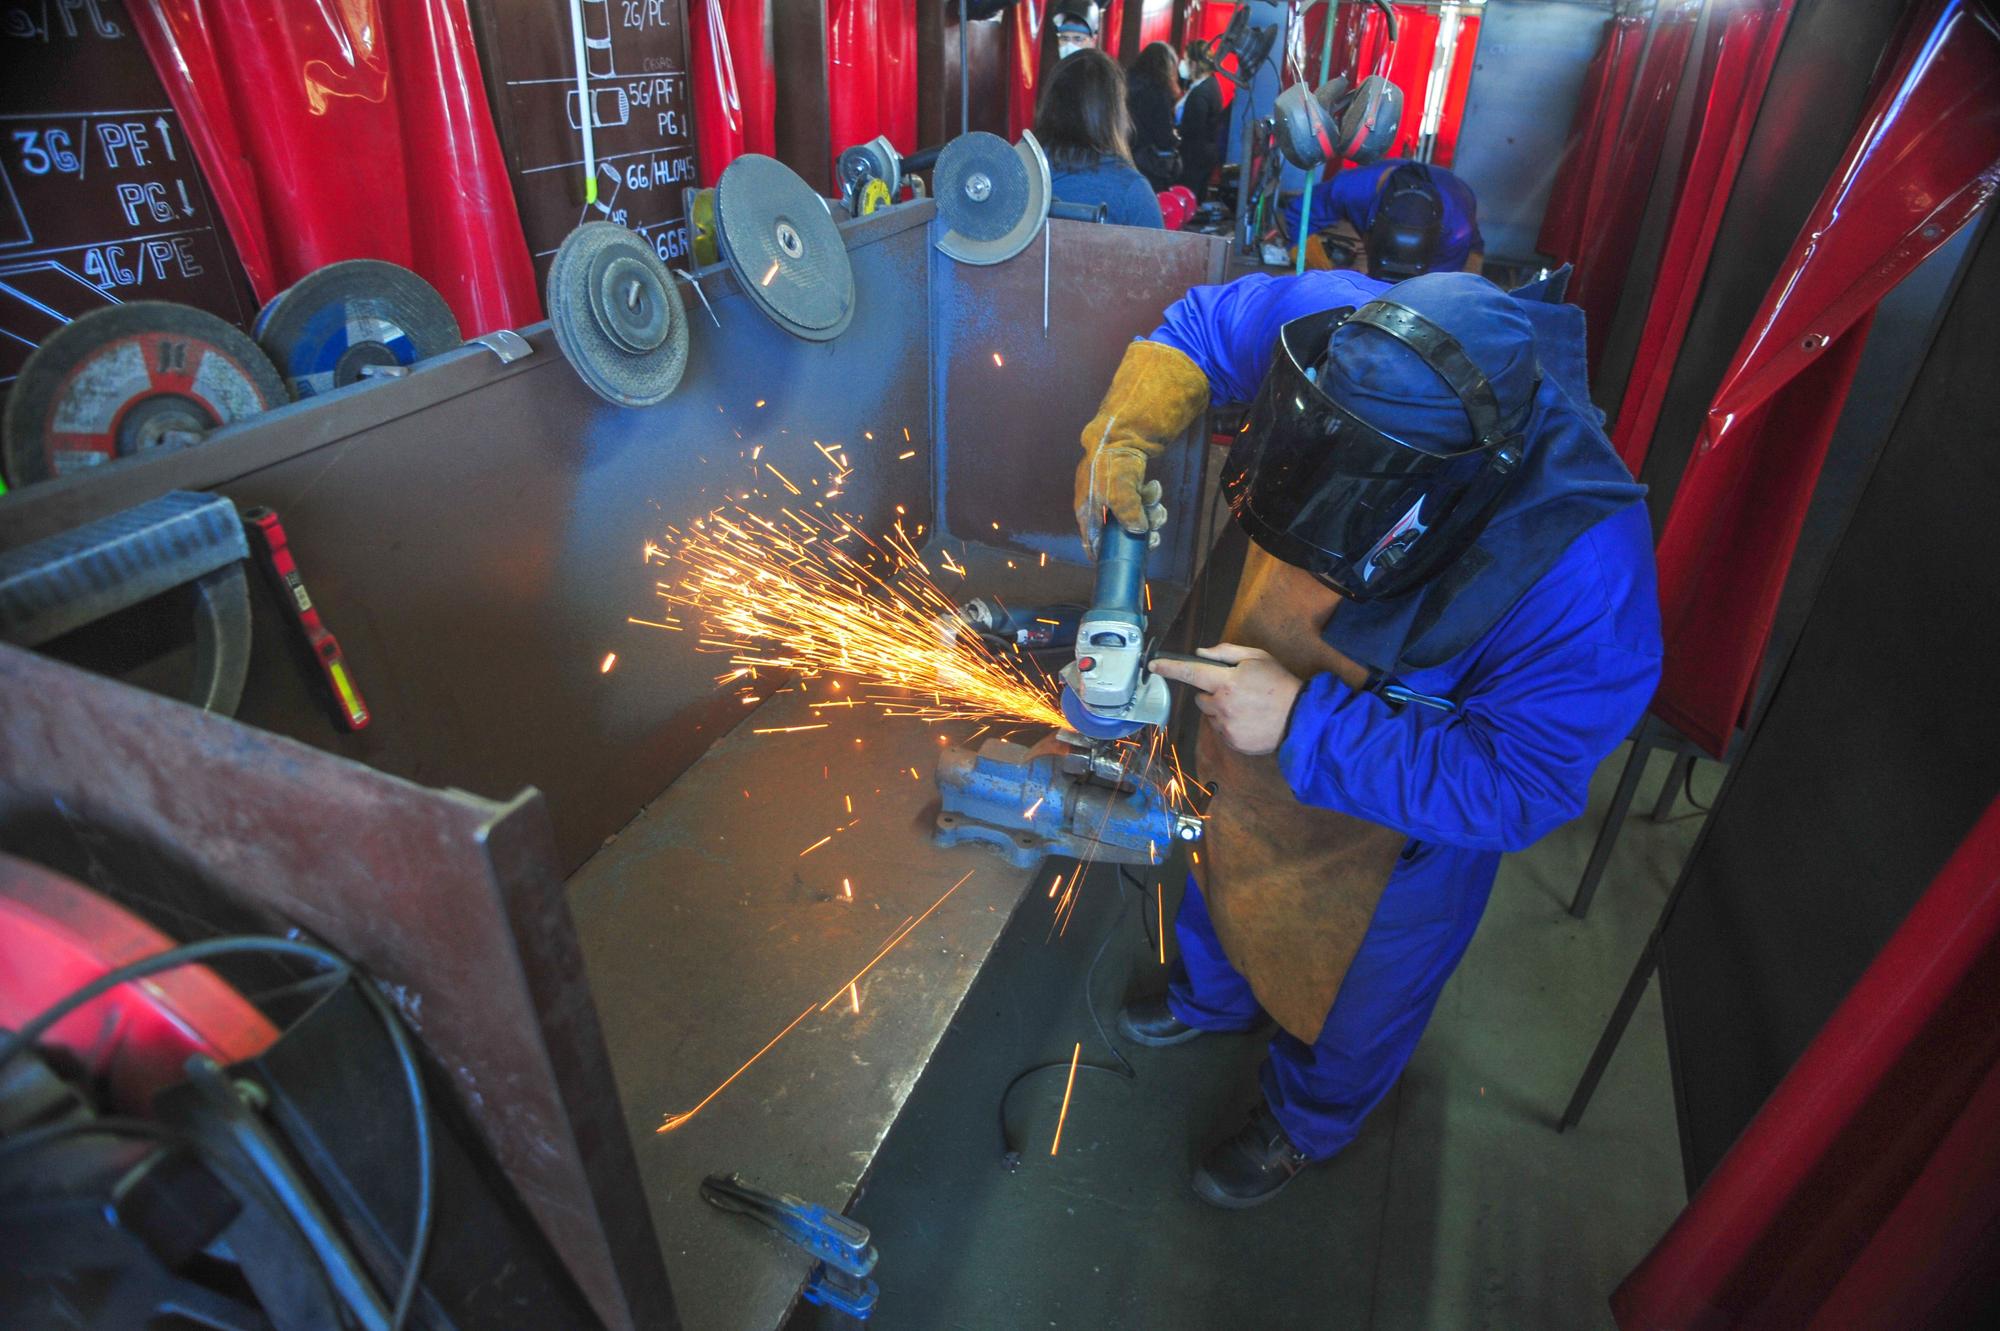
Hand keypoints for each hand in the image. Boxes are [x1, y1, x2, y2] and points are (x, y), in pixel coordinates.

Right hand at [1074, 450, 1167, 555]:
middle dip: (1140, 533)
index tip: (1124, 559)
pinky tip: (1153, 486)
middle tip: (1153, 536)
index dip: (1107, 554)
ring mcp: (1111, 496)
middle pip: (1120, 532)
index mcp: (1087, 512)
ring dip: (1149, 513)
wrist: (1119, 433)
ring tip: (1155, 501)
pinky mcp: (1124, 486)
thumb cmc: (1112, 466)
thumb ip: (1128, 516)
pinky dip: (1149, 496)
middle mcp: (1097, 507)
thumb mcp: (1120, 495)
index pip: (1092, 543)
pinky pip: (1139, 500)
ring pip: (1134, 516)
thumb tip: (1139, 530)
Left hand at [1148, 644, 1302, 755]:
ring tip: (1246, 706)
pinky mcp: (1232, 742)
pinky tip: (1249, 719)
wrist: (1301, 718)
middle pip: (1200, 697)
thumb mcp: (1257, 657)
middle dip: (1211, 692)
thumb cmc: (1280, 683)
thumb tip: (1201, 653)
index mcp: (1227, 682)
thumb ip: (1226, 653)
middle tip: (1235, 689)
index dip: (1169, 668)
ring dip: (1220, 709)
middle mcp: (1222, 706)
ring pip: (1210, 715)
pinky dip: (1230, 724)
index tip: (1154, 665)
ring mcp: (1226, 727)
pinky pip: (1221, 730)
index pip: (1190, 673)